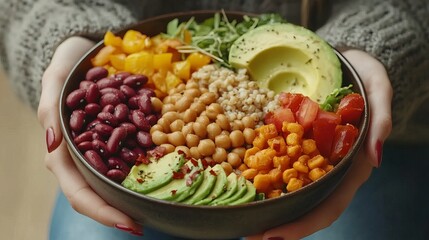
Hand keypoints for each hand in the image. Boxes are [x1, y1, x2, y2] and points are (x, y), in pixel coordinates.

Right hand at [37, 37, 142, 234]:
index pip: (79, 192)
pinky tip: (164, 173)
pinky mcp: (117, 141)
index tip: (130, 224)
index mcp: (64, 153)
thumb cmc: (67, 68)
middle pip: (100, 195)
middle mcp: (84, 158)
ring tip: (159, 207)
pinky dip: (144, 170)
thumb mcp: (55, 81)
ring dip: (134, 197)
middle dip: (121, 212)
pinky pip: (131, 159)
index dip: (102, 211)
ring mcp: (102, 151)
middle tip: (145, 225)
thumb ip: (50, 110)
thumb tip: (52, 145)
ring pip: (116, 182)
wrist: (86, 55)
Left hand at [246, 49, 392, 239]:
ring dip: (265, 206)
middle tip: (246, 233)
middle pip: (303, 205)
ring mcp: (309, 155)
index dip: (302, 224)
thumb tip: (376, 158)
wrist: (343, 58)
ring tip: (238, 216)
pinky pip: (277, 162)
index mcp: (350, 165)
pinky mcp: (294, 141)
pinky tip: (240, 180)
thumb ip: (381, 119)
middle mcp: (328, 166)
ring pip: (289, 190)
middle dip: (277, 224)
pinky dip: (261, 176)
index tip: (273, 235)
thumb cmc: (363, 73)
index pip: (329, 205)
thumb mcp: (377, 87)